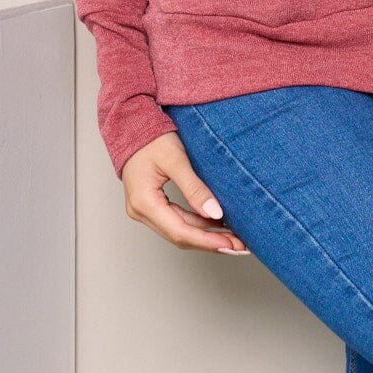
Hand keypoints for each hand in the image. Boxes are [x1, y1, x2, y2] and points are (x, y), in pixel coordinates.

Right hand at [121, 132, 250, 254]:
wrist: (132, 126)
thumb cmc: (152, 139)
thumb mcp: (176, 159)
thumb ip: (194, 187)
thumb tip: (214, 213)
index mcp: (144, 202)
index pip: (180, 231)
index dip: (207, 241)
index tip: (231, 244)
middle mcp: (140, 212)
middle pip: (180, 236)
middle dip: (211, 243)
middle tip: (240, 246)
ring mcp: (144, 210)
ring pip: (179, 231)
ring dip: (206, 236)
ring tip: (234, 238)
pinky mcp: (151, 206)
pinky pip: (176, 221)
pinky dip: (197, 224)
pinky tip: (217, 225)